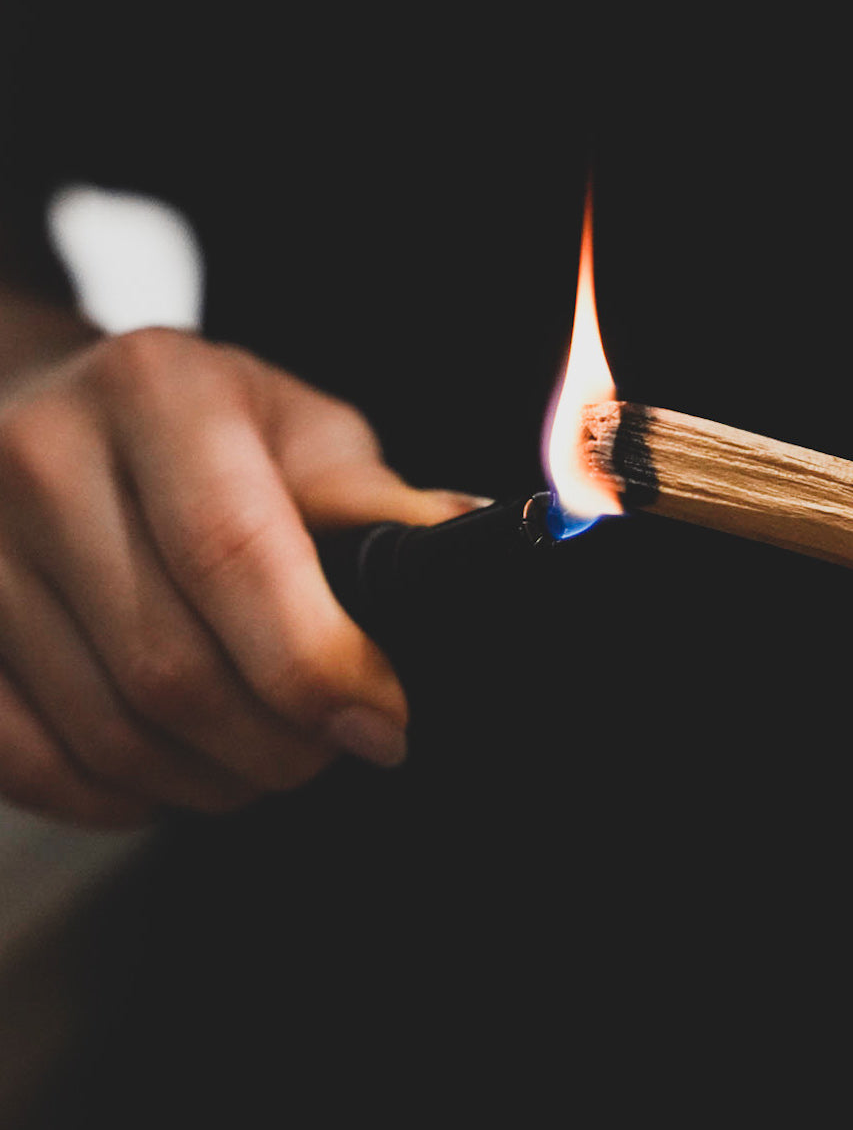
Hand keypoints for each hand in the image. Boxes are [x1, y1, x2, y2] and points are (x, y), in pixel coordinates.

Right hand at [0, 327, 475, 827]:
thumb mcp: (299, 428)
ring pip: (103, 726)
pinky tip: (173, 774)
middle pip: (167, 661)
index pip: (233, 554)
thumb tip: (473, 549)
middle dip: (277, 740)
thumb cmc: (201, 422)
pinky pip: (25, 759)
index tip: (383, 722)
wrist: (48, 404)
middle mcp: (43, 457)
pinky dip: (114, 795)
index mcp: (157, 392)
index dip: (316, 662)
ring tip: (270, 760)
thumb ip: (373, 500)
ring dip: (208, 776)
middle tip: (336, 747)